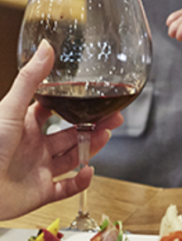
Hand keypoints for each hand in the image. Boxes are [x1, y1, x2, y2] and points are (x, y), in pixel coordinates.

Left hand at [0, 40, 123, 220]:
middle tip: (113, 117)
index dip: (73, 104)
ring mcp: (38, 169)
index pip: (53, 111)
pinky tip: (88, 172)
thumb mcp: (10, 108)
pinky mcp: (40, 192)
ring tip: (105, 136)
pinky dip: (80, 182)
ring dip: (90, 147)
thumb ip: (30, 79)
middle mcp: (33, 147)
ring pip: (72, 157)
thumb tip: (45, 48)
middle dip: (93, 126)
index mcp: (24, 125)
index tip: (91, 96)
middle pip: (70, 134)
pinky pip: (66, 187)